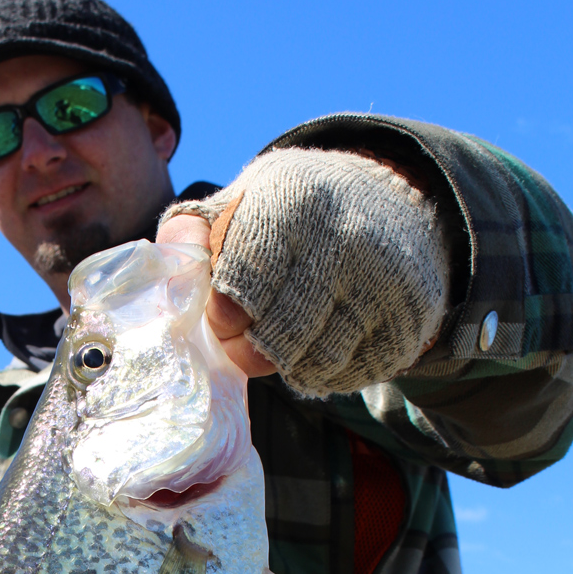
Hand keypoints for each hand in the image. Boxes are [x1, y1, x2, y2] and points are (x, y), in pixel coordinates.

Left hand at [159, 149, 449, 396]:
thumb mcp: (247, 198)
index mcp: (291, 204)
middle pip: (276, 336)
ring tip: (281, 344)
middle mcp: (343, 241)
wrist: (397, 202)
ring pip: (313, 362)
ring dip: (287, 365)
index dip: (222, 318)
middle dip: (248, 352)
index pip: (240, 288)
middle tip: (242, 348)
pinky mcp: (407, 321)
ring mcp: (382, 283)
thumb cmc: (297, 210)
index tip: (221, 321)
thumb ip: (195, 230)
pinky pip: (349, 375)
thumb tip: (165, 264)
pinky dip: (325, 373)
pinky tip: (318, 349)